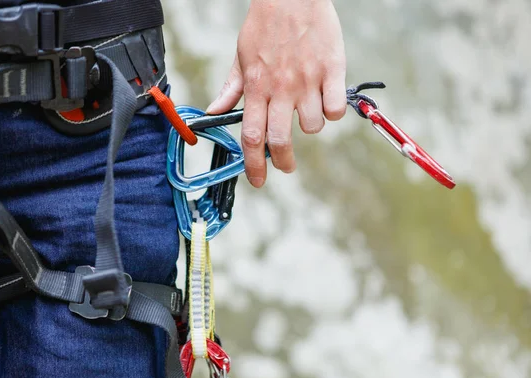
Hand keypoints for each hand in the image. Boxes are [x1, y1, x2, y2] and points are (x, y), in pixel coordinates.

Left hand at [207, 0, 346, 187]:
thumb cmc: (264, 26)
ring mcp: (307, 80)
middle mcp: (281, 88)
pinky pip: (336, 109)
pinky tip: (326, 99)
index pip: (251, 136)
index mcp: (256, 86)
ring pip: (312, 126)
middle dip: (282, 161)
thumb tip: (213, 112)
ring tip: (306, 110)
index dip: (254, 164)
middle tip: (286, 166)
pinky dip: (332, 112)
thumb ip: (230, 88)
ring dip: (309, 126)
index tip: (258, 180)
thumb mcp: (241, 56)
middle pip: (280, 140)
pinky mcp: (332, 70)